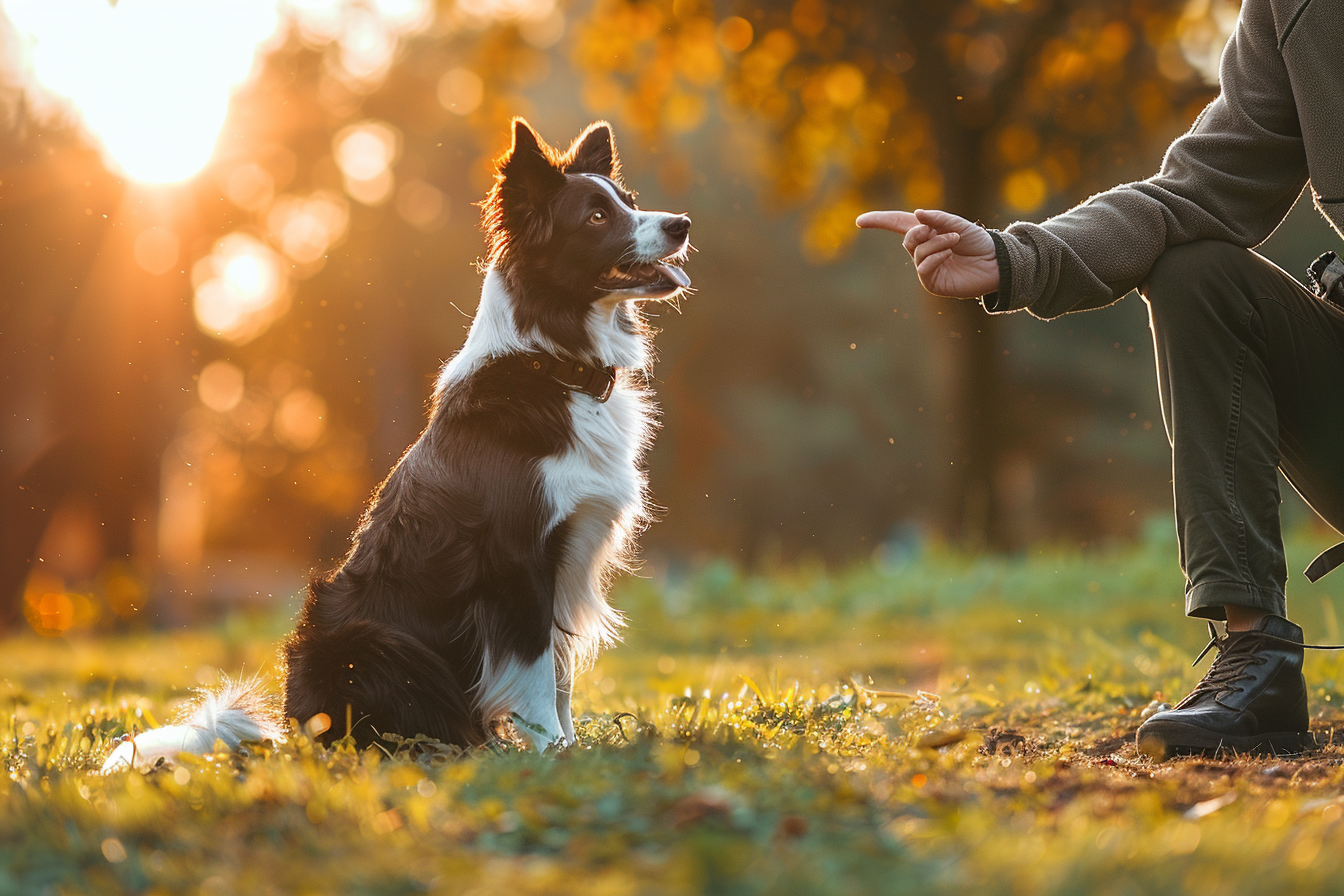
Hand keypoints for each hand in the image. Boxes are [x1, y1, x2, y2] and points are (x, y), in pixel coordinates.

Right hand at [856, 209, 999, 298]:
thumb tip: (917, 215)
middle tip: (931, 229)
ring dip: (935, 243)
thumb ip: (937, 219)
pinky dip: (935, 257)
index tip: (859, 221)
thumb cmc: (980, 242)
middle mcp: (924, 250)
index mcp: (927, 233)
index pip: (897, 225)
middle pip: (906, 239)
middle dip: (917, 233)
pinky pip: (923, 268)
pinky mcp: (933, 282)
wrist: (997, 263)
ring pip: (916, 252)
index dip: (879, 221)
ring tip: (954, 241)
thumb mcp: (958, 224)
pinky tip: (949, 253)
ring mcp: (927, 267)